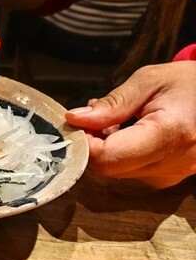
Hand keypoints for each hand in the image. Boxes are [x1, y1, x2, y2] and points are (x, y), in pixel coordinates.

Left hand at [65, 61, 195, 187]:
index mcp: (169, 135)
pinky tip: (130, 130)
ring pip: (117, 171)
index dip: (85, 143)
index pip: (109, 157)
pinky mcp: (167, 179)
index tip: (78, 123)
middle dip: (93, 143)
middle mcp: (171, 164)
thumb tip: (75, 119)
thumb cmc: (190, 83)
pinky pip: (131, 170)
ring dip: (107, 147)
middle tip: (95, 116)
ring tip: (117, 118)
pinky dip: (121, 152)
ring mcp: (170, 176)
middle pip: (109, 168)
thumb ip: (112, 104)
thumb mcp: (150, 80)